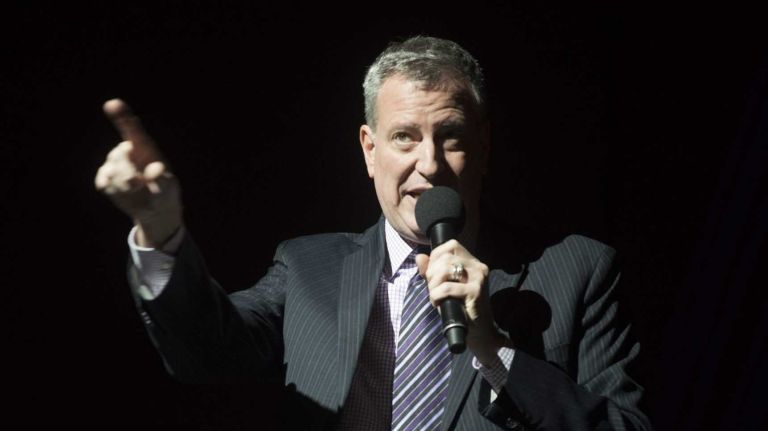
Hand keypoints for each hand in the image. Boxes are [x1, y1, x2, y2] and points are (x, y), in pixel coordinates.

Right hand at [94, 99, 181, 246]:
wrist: (156, 210)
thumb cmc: (166, 193)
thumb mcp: (170, 188)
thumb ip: (164, 180)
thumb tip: (156, 169)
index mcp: (144, 147)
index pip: (131, 128)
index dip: (122, 116)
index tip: (113, 104)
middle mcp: (127, 151)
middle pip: (119, 155)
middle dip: (127, 172)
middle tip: (138, 183)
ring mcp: (114, 164)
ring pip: (111, 172)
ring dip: (124, 186)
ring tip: (137, 190)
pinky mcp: (105, 178)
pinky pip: (104, 183)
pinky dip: (116, 192)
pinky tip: (126, 194)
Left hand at [416, 240, 509, 363]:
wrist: (480, 332)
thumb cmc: (461, 309)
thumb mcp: (444, 287)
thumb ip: (432, 272)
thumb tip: (420, 257)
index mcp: (472, 262)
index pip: (451, 245)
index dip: (436, 256)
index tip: (432, 273)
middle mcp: (478, 267)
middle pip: (445, 258)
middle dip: (432, 273)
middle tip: (432, 288)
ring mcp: (478, 279)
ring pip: (445, 270)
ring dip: (433, 285)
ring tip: (435, 296)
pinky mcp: (475, 292)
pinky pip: (447, 288)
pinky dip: (436, 296)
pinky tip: (438, 304)